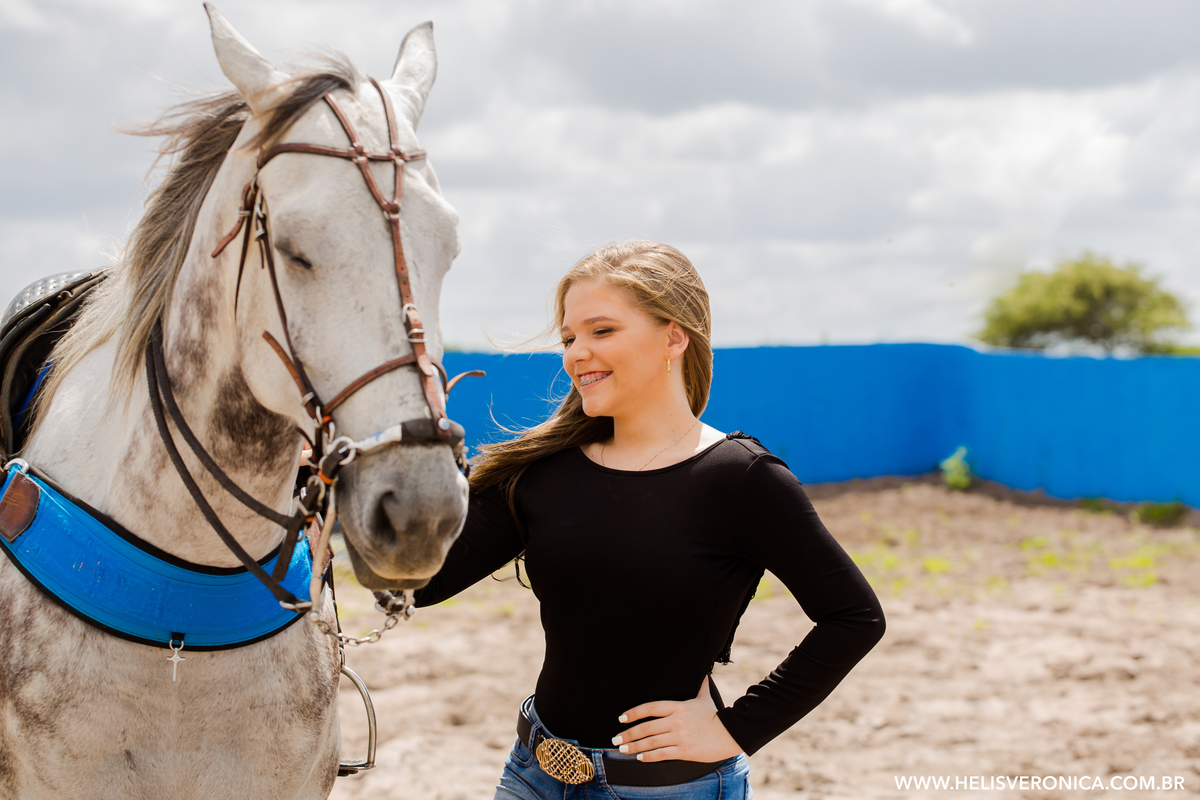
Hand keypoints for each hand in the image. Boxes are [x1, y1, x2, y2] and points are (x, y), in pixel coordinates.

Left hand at [611, 676, 742, 762]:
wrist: (732, 733)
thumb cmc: (716, 716)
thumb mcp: (705, 697)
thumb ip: (700, 685)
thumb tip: (704, 672)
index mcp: (678, 707)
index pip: (650, 707)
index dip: (634, 713)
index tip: (622, 718)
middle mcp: (676, 721)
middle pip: (647, 727)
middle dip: (628, 733)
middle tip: (615, 738)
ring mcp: (680, 736)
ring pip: (651, 742)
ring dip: (634, 746)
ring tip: (622, 749)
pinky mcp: (685, 750)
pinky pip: (662, 754)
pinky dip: (649, 756)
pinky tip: (640, 758)